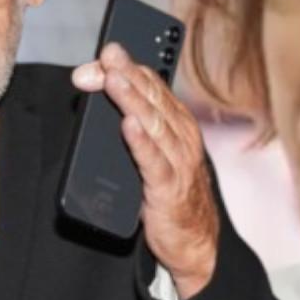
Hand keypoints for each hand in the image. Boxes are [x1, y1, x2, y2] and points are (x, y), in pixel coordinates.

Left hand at [71, 43, 218, 299]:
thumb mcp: (155, 154)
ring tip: (114, 80)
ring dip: (132, 99)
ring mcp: (179, 163)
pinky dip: (140, 141)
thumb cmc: (172, 194)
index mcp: (179, 125)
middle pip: (153, 99)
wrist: (195, 244)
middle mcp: (182, 139)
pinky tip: (127, 125)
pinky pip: (153, 162)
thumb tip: (105, 99)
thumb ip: (136, 128)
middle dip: (127, 75)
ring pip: (154, 124)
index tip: (104, 57)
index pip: (154, 87)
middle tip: (107, 55)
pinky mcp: (169, 190)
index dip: (130, 68)